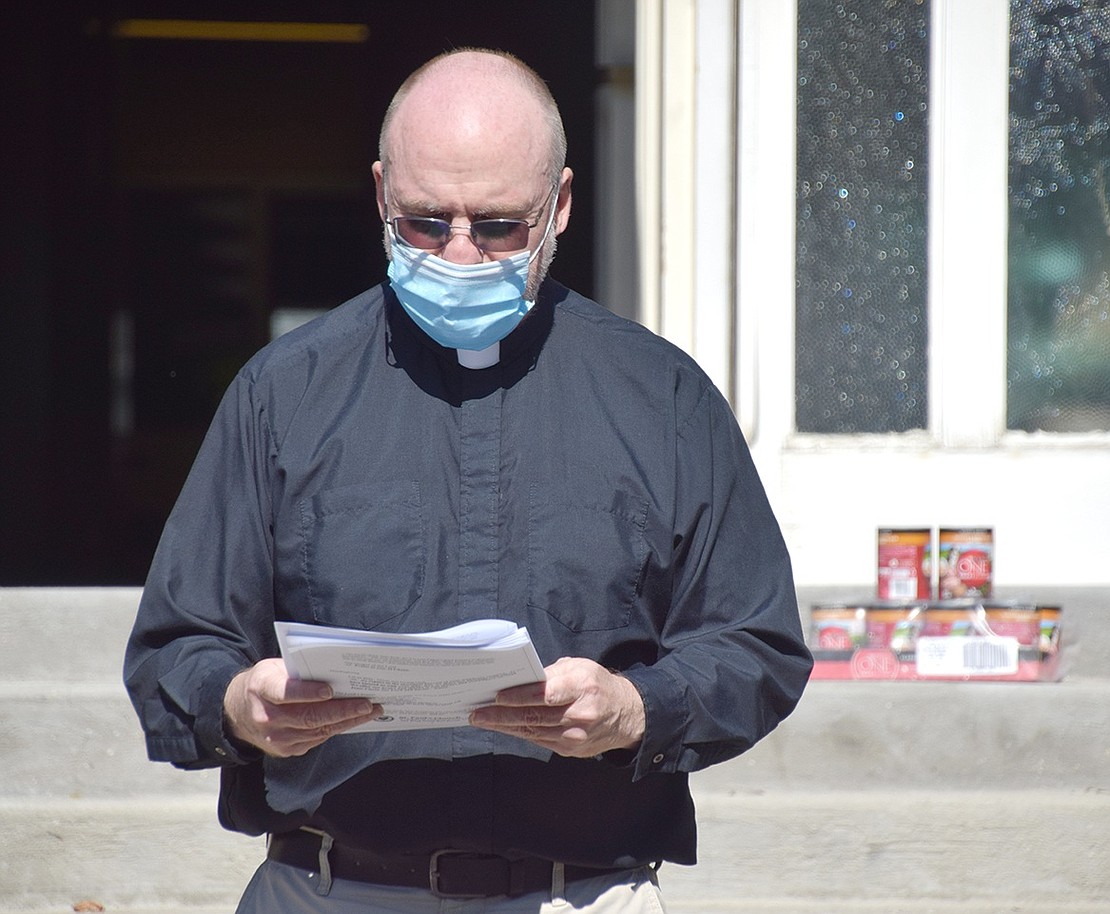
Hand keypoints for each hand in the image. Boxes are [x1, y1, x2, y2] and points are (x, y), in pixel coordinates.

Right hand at [223, 658, 380, 756]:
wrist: (238, 712)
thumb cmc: (264, 683)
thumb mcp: (273, 668)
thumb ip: (297, 670)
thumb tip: (335, 670)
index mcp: (262, 689)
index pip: (285, 692)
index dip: (307, 692)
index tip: (329, 690)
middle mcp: (266, 717)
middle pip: (308, 716)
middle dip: (342, 710)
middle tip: (367, 704)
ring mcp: (276, 738)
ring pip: (317, 730)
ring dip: (347, 721)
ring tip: (370, 711)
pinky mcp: (286, 750)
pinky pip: (316, 739)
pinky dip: (337, 728)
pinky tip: (353, 720)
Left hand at [469, 657, 644, 757]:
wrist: (627, 716)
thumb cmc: (597, 685)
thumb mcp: (580, 667)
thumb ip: (552, 673)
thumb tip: (521, 680)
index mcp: (582, 687)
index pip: (546, 693)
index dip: (519, 696)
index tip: (497, 696)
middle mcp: (580, 714)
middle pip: (534, 716)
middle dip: (501, 715)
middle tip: (477, 713)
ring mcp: (575, 736)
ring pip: (532, 732)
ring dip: (504, 726)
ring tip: (482, 720)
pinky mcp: (571, 750)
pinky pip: (539, 740)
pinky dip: (519, 733)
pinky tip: (503, 727)